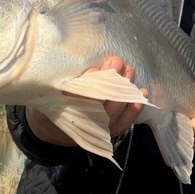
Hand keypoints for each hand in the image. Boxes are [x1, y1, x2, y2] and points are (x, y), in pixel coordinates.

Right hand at [26, 56, 147, 145]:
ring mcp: (97, 129)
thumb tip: (90, 62)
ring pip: (114, 111)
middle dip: (110, 81)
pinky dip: (135, 108)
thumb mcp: (53, 87)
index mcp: (62, 109)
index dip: (88, 83)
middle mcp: (81, 122)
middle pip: (100, 103)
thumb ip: (69, 78)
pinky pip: (124, 121)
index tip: (95, 69)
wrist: (52, 128)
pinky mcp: (109, 132)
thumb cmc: (53, 99)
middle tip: (116, 61)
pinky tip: (142, 92)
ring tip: (130, 70)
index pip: (77, 97)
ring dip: (124, 90)